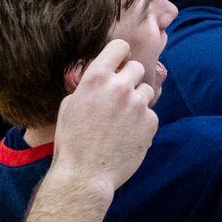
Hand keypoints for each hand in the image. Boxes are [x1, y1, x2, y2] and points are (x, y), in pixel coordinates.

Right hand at [51, 39, 159, 190]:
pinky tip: (127, 135)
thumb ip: (90, 85)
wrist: (85, 175)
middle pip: (137, 68)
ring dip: (137, 100)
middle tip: (118, 97)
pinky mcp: (151, 122)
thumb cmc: (72, 140)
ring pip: (146, 91)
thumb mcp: (70, 105)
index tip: (119, 62)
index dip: (120, 54)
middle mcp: (119, 86)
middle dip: (129, 79)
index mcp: (96, 78)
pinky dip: (142, 122)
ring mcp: (138, 104)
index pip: (120, 47)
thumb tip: (102, 74)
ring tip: (121, 119)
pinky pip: (150, 113)